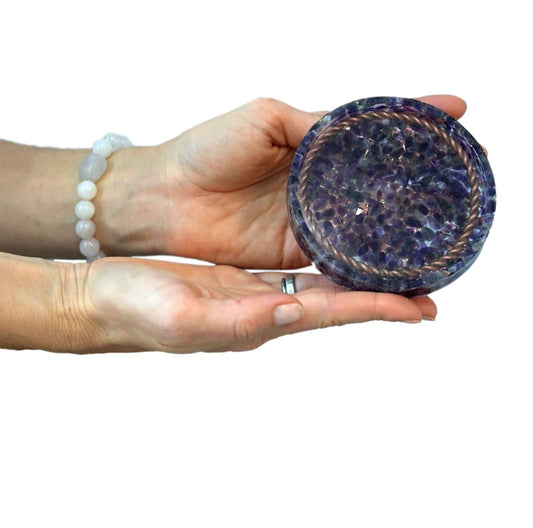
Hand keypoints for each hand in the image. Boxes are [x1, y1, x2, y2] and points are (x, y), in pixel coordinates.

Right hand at [75, 257, 436, 353]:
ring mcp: (256, 291)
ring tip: (395, 257)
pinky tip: (338, 240)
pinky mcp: (243, 274)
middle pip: (337, 299)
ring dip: (359, 271)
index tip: (421, 307)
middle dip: (383, 292)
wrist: (105, 296)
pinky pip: (294, 262)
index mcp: (257, 321)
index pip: (330, 314)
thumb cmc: (135, 310)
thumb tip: (290, 314)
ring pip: (321, 279)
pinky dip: (324, 252)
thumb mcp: (181, 317)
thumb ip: (237, 321)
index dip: (377, 310)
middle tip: (427, 280)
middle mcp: (266, 308)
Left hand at [156, 95, 467, 267]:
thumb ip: (310, 125)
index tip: (458, 117)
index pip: (374, 136)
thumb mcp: (263, 119)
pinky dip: (366, 268)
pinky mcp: (294, 255)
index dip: (415, 125)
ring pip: (365, 232)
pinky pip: (338, 262)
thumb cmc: (206, 151)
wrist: (166, 199)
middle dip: (422, 188)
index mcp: (314, 150)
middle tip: (464, 190)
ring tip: (442, 245)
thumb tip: (355, 122)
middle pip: (380, 189)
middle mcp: (319, 188)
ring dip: (402, 240)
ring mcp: (310, 222)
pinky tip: (397, 271)